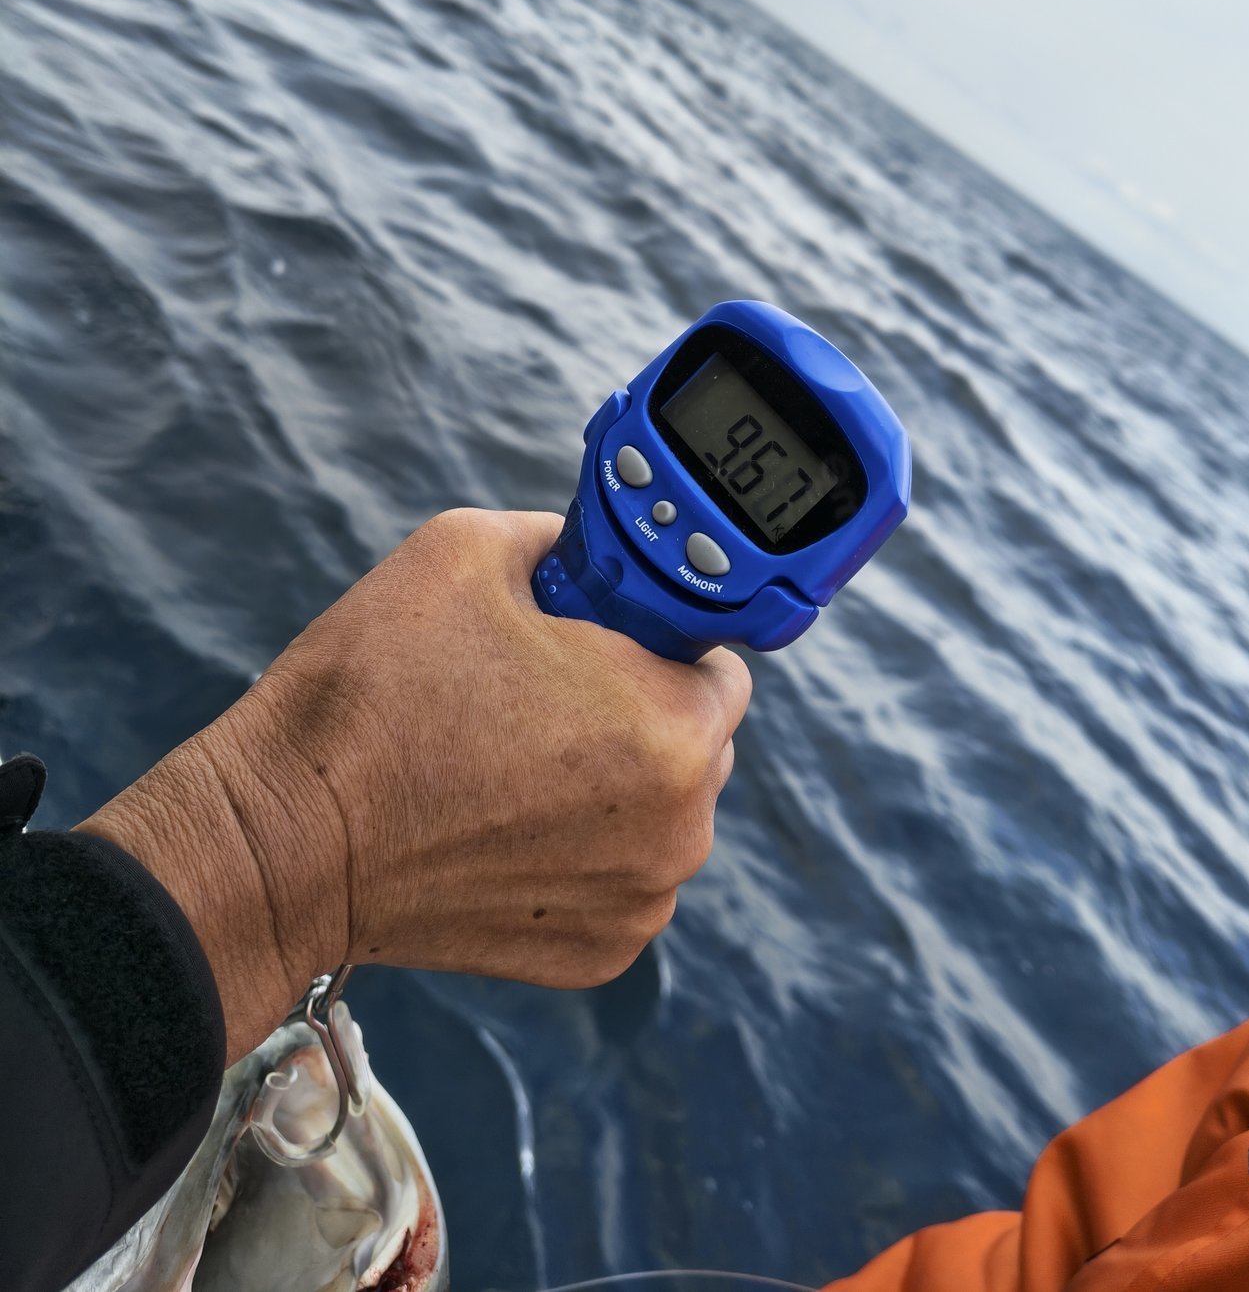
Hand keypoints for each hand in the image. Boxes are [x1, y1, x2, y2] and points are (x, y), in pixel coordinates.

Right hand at [80, 510, 751, 1061]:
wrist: (284, 840)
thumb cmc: (373, 691)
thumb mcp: (467, 550)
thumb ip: (563, 539)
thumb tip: (591, 549)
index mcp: (671, 730)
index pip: (719, 663)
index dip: (658, 638)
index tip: (600, 638)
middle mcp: (678, 831)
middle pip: (693, 740)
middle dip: (636, 707)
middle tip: (539, 689)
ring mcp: (638, 904)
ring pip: (658, 810)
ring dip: (608, 781)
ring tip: (505, 754)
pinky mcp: (594, 954)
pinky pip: (616, 874)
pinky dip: (577, 847)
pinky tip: (498, 820)